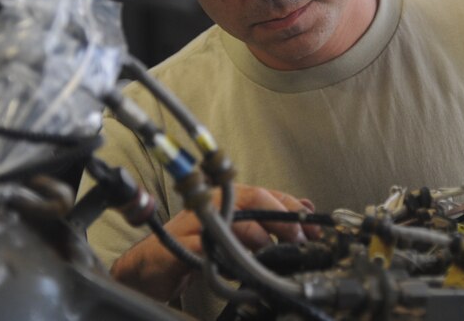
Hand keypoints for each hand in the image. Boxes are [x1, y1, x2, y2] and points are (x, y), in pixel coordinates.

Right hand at [110, 183, 317, 301]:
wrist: (148, 268)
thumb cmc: (192, 247)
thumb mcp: (234, 233)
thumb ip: (266, 221)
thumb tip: (306, 209)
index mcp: (226, 199)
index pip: (266, 194)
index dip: (292, 208)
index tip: (314, 226)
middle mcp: (211, 204)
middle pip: (252, 198)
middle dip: (280, 217)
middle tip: (299, 238)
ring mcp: (194, 222)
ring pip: (232, 219)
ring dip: (257, 236)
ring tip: (272, 251)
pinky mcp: (179, 244)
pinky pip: (206, 246)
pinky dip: (225, 255)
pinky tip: (238, 266)